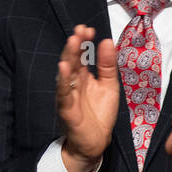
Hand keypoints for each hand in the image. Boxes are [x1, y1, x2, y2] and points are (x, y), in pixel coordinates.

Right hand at [56, 25, 117, 171]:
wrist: (95, 143)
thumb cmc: (99, 114)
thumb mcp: (109, 86)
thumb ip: (107, 65)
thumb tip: (108, 41)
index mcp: (83, 77)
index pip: (82, 55)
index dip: (84, 42)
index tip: (88, 29)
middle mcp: (73, 84)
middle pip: (73, 61)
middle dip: (76, 45)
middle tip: (80, 30)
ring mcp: (68, 96)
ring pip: (67, 74)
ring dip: (68, 57)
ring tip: (72, 42)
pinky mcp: (67, 110)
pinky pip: (64, 94)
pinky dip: (63, 81)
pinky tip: (64, 68)